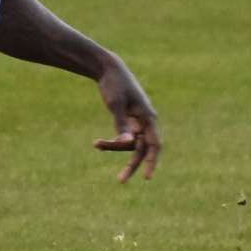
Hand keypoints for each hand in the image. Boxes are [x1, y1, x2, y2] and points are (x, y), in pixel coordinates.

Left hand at [92, 58, 160, 181]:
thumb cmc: (114, 85)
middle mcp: (146, 121)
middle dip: (131, 164)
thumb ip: (122, 125)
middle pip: (141, 149)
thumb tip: (128, 144)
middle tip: (120, 180)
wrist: (108, 69)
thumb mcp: (116, 105)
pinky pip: (123, 137)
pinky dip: (112, 141)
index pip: (155, 145)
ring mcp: (138, 121)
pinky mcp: (128, 120)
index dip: (152, 162)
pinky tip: (97, 144)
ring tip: (96, 144)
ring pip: (130, 144)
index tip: (147, 177)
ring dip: (114, 147)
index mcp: (148, 117)